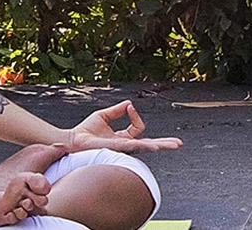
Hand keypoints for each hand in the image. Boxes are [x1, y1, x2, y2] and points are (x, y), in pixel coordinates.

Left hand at [65, 100, 182, 153]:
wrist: (73, 139)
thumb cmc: (85, 131)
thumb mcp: (103, 115)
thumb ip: (117, 110)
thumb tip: (129, 103)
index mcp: (123, 137)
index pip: (138, 128)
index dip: (135, 116)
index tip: (128, 107)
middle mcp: (125, 144)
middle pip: (149, 143)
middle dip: (164, 143)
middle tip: (178, 143)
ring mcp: (122, 147)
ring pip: (146, 146)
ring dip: (161, 145)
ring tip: (174, 145)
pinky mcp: (116, 147)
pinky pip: (134, 145)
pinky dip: (146, 145)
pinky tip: (155, 146)